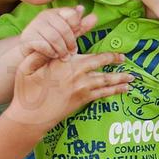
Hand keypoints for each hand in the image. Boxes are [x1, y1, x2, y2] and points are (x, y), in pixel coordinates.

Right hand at [7, 50, 131, 128]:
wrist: (30, 117)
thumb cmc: (26, 90)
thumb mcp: (28, 66)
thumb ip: (41, 51)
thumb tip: (51, 41)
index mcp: (64, 61)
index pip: (86, 50)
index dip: (98, 46)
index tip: (108, 45)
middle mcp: (76, 73)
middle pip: (100, 63)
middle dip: (115, 59)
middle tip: (125, 58)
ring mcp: (81, 87)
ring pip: (106, 79)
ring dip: (120, 77)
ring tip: (132, 77)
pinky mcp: (83, 100)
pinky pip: (103, 93)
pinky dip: (116, 91)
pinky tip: (124, 89)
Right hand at [21, 5, 95, 59]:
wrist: (30, 53)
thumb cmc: (51, 42)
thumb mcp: (68, 34)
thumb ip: (80, 27)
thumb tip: (95, 17)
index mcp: (56, 12)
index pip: (71, 15)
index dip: (77, 26)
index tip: (77, 35)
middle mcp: (44, 16)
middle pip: (64, 28)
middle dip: (70, 42)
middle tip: (72, 52)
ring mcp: (34, 26)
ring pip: (54, 37)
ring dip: (62, 50)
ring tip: (64, 56)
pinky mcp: (27, 38)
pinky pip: (43, 45)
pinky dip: (50, 52)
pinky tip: (53, 55)